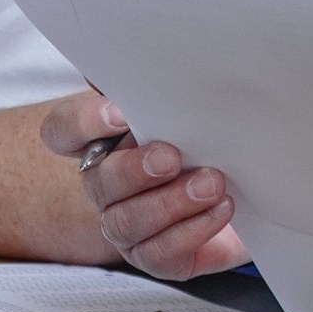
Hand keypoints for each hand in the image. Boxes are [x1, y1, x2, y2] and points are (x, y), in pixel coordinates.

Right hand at [41, 92, 247, 279]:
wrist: (249, 190)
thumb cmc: (205, 142)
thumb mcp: (187, 107)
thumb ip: (158, 85)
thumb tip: (148, 54)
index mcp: (102, 142)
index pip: (63, 130)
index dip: (82, 123)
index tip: (120, 113)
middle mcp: (107, 186)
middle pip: (99, 181)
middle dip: (135, 170)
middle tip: (172, 156)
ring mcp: (128, 226)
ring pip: (128, 221)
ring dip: (172, 202)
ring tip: (212, 183)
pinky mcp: (158, 257)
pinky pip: (160, 253)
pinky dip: (193, 230)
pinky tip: (220, 208)